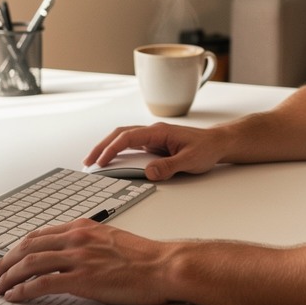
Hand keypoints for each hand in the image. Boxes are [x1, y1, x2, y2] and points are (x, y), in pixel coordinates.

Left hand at [0, 221, 172, 304]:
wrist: (162, 265)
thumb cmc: (143, 257)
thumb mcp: (110, 240)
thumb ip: (87, 244)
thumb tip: (68, 258)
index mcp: (83, 227)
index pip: (39, 235)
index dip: (18, 249)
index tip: (7, 260)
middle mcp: (77, 237)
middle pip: (28, 246)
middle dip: (5, 262)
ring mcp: (79, 257)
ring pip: (30, 263)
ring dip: (9, 277)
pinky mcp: (82, 278)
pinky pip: (43, 283)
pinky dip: (24, 290)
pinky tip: (15, 297)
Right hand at [84, 122, 225, 180]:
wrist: (218, 143)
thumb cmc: (206, 148)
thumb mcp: (190, 160)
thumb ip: (169, 166)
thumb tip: (149, 172)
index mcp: (159, 132)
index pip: (128, 137)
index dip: (112, 148)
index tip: (100, 161)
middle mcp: (153, 132)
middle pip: (120, 134)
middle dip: (102, 146)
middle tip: (88, 162)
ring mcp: (153, 138)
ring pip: (124, 138)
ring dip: (108, 148)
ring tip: (94, 162)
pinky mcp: (154, 145)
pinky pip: (131, 146)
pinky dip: (118, 151)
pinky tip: (112, 161)